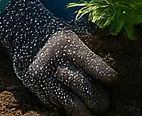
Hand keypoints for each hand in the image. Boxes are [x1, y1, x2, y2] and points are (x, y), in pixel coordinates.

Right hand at [0, 0, 115, 115]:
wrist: (25, 33)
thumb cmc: (58, 36)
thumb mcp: (74, 35)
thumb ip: (91, 49)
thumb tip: (114, 65)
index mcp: (68, 44)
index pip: (94, 65)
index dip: (108, 77)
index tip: (116, 83)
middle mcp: (54, 60)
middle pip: (82, 86)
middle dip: (98, 99)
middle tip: (106, 105)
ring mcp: (42, 76)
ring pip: (68, 101)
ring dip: (83, 110)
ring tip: (93, 113)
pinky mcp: (34, 87)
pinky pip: (54, 103)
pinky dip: (66, 107)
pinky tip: (76, 108)